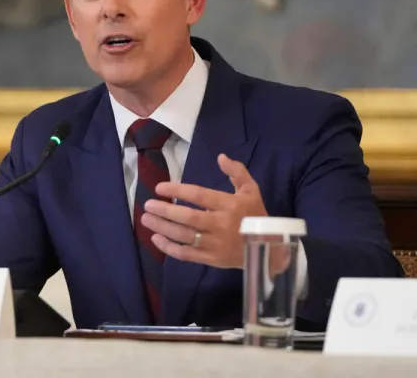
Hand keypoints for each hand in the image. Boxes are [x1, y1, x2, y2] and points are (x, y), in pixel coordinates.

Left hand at [140, 153, 267, 268]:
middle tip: (147, 205)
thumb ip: (237, 172)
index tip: (160, 187)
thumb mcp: (251, 190)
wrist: (270, 249)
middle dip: (165, 211)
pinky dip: (169, 248)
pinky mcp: (212, 259)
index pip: (199, 195)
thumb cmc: (256, 216)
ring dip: (163, 227)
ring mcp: (215, 244)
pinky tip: (156, 239)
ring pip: (184, 236)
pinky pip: (187, 254)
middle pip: (188, 217)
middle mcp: (221, 224)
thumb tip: (221, 157)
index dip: (178, 190)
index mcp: (229, 205)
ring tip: (146, 219)